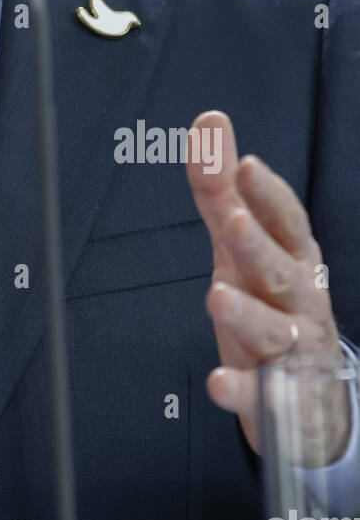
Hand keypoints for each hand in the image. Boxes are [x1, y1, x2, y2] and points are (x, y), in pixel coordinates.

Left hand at [186, 109, 348, 464]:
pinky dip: (240, 389)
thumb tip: (209, 122)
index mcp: (294, 257)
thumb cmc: (272, 296)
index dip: (268, 194)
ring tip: (217, 298)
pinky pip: (259, 395)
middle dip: (259, 246)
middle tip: (234, 223)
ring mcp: (291, 349)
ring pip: (274, 330)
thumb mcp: (245, 242)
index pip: (287, 221)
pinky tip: (218, 382)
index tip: (246, 165)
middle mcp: (298, 299)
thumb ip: (222, 188)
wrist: (311, 390)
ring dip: (247, 314)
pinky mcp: (275, 397)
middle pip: (281, 271)